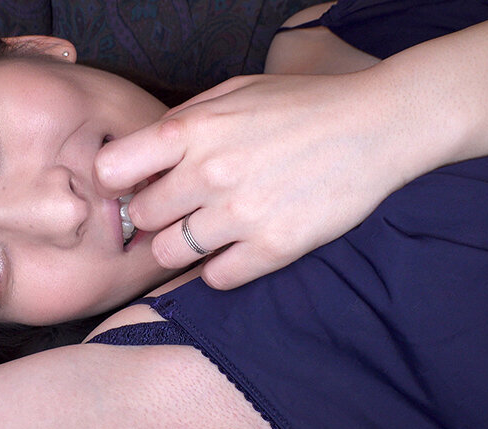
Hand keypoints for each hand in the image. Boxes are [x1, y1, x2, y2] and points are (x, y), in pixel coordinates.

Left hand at [95, 72, 418, 288]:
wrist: (375, 125)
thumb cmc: (300, 105)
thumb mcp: (233, 91)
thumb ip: (184, 121)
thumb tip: (142, 157)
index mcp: (193, 128)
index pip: (112, 169)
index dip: (118, 181)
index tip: (136, 184)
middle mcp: (210, 172)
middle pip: (142, 218)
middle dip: (155, 216)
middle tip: (179, 210)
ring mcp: (242, 213)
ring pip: (170, 254)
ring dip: (183, 245)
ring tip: (209, 230)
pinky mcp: (275, 246)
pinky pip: (217, 278)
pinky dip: (221, 267)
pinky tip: (238, 247)